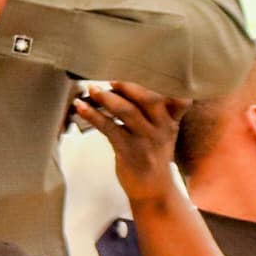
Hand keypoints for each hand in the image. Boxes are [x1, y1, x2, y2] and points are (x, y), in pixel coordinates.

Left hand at [74, 83, 188, 200]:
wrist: (152, 189)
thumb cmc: (152, 154)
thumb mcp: (163, 130)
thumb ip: (158, 109)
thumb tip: (127, 82)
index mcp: (172, 119)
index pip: (174, 95)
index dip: (160, 81)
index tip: (142, 66)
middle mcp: (163, 128)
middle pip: (149, 99)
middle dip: (128, 86)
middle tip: (110, 78)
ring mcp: (147, 141)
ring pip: (128, 112)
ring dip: (106, 98)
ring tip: (91, 89)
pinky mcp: (129, 152)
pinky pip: (109, 128)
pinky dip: (93, 115)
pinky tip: (80, 107)